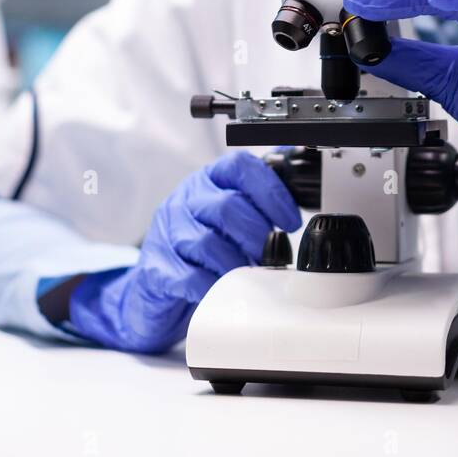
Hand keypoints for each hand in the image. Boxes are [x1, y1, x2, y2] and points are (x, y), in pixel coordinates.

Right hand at [68, 151, 301, 352]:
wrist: (156, 285)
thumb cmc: (202, 247)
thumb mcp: (229, 215)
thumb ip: (258, 199)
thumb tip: (301, 179)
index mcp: (208, 180)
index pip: (240, 167)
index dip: (271, 192)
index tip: (291, 219)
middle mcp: (184, 200)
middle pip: (225, 206)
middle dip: (257, 234)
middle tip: (272, 254)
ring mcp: (166, 233)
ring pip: (206, 242)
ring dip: (237, 262)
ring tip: (249, 273)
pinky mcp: (156, 268)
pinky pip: (188, 276)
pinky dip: (212, 285)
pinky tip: (223, 288)